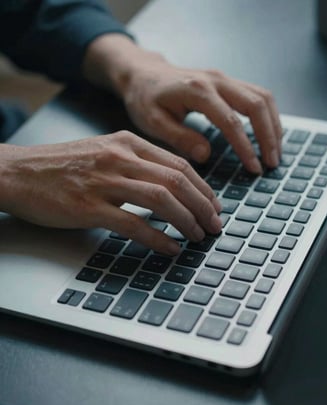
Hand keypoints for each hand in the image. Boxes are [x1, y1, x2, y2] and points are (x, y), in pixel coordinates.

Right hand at [0, 132, 221, 254]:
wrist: (17, 172)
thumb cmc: (61, 166)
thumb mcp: (104, 152)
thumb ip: (136, 163)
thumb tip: (170, 186)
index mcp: (127, 143)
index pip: (179, 165)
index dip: (203, 188)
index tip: (214, 206)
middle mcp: (120, 158)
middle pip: (177, 181)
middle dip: (203, 206)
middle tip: (215, 225)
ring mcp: (104, 182)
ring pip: (161, 200)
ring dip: (187, 221)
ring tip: (199, 236)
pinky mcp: (89, 207)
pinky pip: (133, 223)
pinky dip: (158, 238)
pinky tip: (171, 248)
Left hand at [83, 35, 282, 173]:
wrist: (143, 73)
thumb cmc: (144, 98)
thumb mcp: (153, 122)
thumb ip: (180, 138)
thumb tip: (206, 155)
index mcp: (197, 91)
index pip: (231, 121)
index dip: (246, 147)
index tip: (254, 168)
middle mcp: (216, 80)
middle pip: (256, 104)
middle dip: (269, 136)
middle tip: (273, 163)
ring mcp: (224, 78)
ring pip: (262, 97)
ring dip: (273, 125)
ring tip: (275, 152)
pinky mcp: (227, 82)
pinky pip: (257, 95)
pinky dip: (268, 115)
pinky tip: (269, 134)